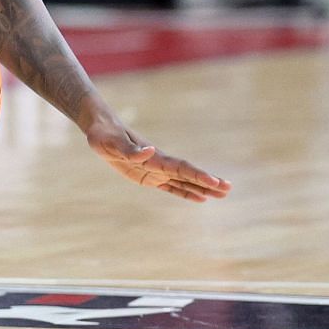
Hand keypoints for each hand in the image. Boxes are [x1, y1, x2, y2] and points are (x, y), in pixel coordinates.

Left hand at [85, 116, 232, 201]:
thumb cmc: (105, 136)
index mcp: (153, 157)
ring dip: (202, 188)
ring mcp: (155, 171)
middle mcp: (159, 164)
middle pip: (188, 174)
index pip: (180, 167)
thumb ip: (131, 150)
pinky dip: (185, 193)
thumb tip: (150, 150)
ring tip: (223, 194)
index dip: (197, 175)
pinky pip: (170, 187)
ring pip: (184, 181)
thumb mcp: (113, 143)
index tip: (214, 181)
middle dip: (207, 182)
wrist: (100, 130)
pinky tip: (200, 198)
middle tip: (228, 188)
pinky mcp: (147, 177)